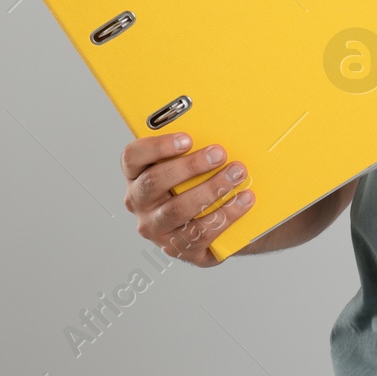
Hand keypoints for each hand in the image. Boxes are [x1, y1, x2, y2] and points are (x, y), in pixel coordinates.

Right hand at [121, 133, 253, 266]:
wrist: (211, 225)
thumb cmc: (196, 184)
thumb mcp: (188, 165)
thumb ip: (193, 148)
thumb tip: (222, 128)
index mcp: (136, 175)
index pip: (132, 157)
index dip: (157, 146)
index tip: (187, 139)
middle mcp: (139, 202)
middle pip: (155, 181)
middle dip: (190, 166)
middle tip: (219, 154)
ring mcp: (156, 227)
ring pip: (177, 209)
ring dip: (210, 189)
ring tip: (236, 175)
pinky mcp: (177, 247)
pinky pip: (200, 232)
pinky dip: (226, 213)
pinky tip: (243, 200)